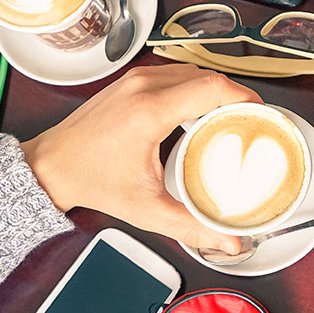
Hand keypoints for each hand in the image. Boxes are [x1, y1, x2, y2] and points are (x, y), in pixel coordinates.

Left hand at [21, 63, 262, 254]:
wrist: (53, 165)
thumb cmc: (94, 181)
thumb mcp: (147, 209)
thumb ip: (191, 226)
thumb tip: (227, 240)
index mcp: (150, 111)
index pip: (212, 88)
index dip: (244, 96)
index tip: (260, 114)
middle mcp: (143, 87)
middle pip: (208, 77)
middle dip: (235, 96)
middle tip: (250, 121)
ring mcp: (135, 79)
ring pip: (192, 72)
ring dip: (215, 90)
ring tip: (230, 117)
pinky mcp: (130, 80)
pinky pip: (175, 73)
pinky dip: (194, 87)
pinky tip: (202, 111)